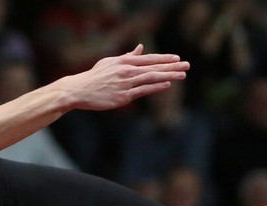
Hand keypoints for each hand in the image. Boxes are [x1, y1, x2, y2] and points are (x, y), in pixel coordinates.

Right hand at [65, 44, 188, 111]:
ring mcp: (126, 84)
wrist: (79, 90)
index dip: (164, 58)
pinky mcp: (123, 97)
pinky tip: (166, 84)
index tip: (177, 59)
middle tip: (187, 65)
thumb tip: (140, 48)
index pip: (149, 59)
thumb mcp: (110, 62)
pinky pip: (143, 90)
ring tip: (182, 75)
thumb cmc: (94, 77)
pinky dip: (156, 87)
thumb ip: (127, 56)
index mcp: (124, 61)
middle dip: (172, 66)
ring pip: (151, 77)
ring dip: (169, 76)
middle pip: (154, 67)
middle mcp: (127, 71)